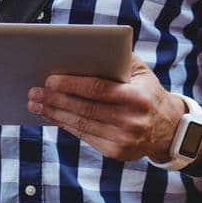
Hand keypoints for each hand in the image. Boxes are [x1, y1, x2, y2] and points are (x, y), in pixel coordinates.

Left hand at [28, 57, 185, 163]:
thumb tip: (84, 50)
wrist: (167, 128)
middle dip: (55, 100)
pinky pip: (84, 136)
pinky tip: (52, 115)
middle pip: (85, 109)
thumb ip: (118, 58)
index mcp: (137, 98)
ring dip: (54, 114)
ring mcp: (124, 140)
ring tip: (36, 104)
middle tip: (34, 92)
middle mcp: (131, 121)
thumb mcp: (141, 71)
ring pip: (81, 124)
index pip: (98, 89)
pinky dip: (65, 125)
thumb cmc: (147, 91)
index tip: (49, 79)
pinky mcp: (116, 152)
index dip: (72, 85)